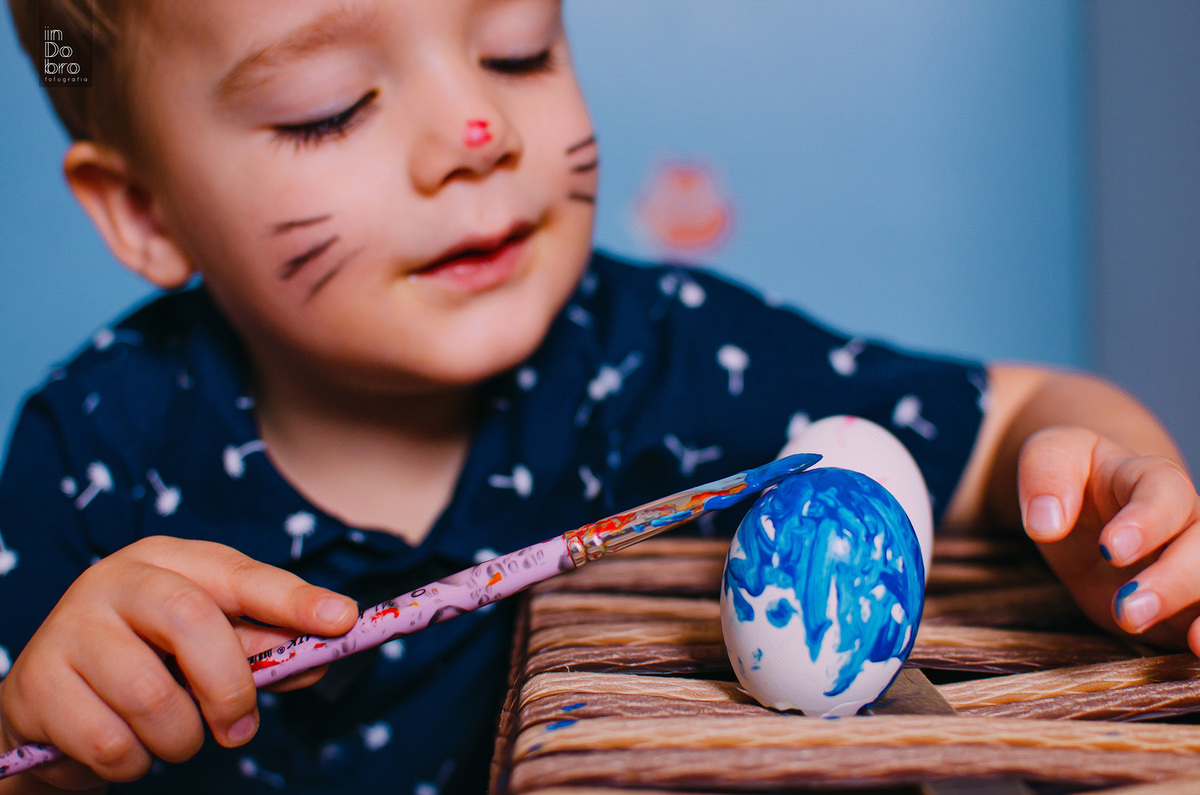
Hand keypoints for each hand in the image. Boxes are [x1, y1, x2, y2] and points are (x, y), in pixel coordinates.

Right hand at [0, 537, 357, 790]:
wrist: (51, 707)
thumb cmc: (148, 666)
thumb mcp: (208, 649)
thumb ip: (264, 651)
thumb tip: (319, 657)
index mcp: (169, 560)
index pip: (239, 574)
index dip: (293, 598)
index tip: (342, 619)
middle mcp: (116, 579)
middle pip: (193, 621)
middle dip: (230, 685)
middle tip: (240, 728)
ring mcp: (70, 627)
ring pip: (152, 696)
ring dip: (179, 737)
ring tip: (170, 736)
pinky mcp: (36, 686)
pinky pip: (111, 742)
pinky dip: (133, 763)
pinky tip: (124, 746)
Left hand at [1018, 426, 1199, 652]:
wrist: (1082, 506)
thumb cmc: (1068, 477)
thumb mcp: (1048, 456)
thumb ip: (1044, 477)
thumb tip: (1045, 522)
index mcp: (1151, 479)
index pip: (1165, 494)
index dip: (1146, 522)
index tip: (1111, 548)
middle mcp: (1185, 523)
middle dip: (1173, 581)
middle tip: (1128, 610)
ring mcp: (1189, 566)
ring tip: (1196, 643)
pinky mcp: (1183, 605)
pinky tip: (1199, 653)